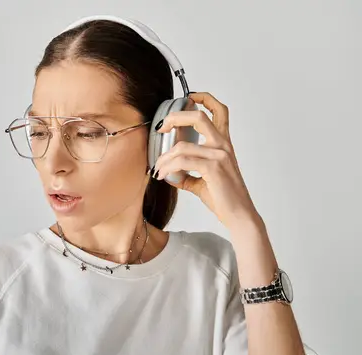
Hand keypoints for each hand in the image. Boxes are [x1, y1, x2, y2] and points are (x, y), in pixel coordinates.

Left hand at [153, 92, 260, 229]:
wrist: (238, 215)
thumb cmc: (223, 198)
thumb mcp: (203, 180)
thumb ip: (187, 172)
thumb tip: (169, 172)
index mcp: (223, 143)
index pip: (219, 111)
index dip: (204, 98)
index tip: (188, 97)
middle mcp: (223, 145)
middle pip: (198, 117)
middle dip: (175, 117)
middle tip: (160, 128)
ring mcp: (219, 155)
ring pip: (182, 146)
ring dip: (163, 157)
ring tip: (157, 169)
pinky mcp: (213, 168)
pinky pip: (182, 161)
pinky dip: (168, 167)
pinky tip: (163, 176)